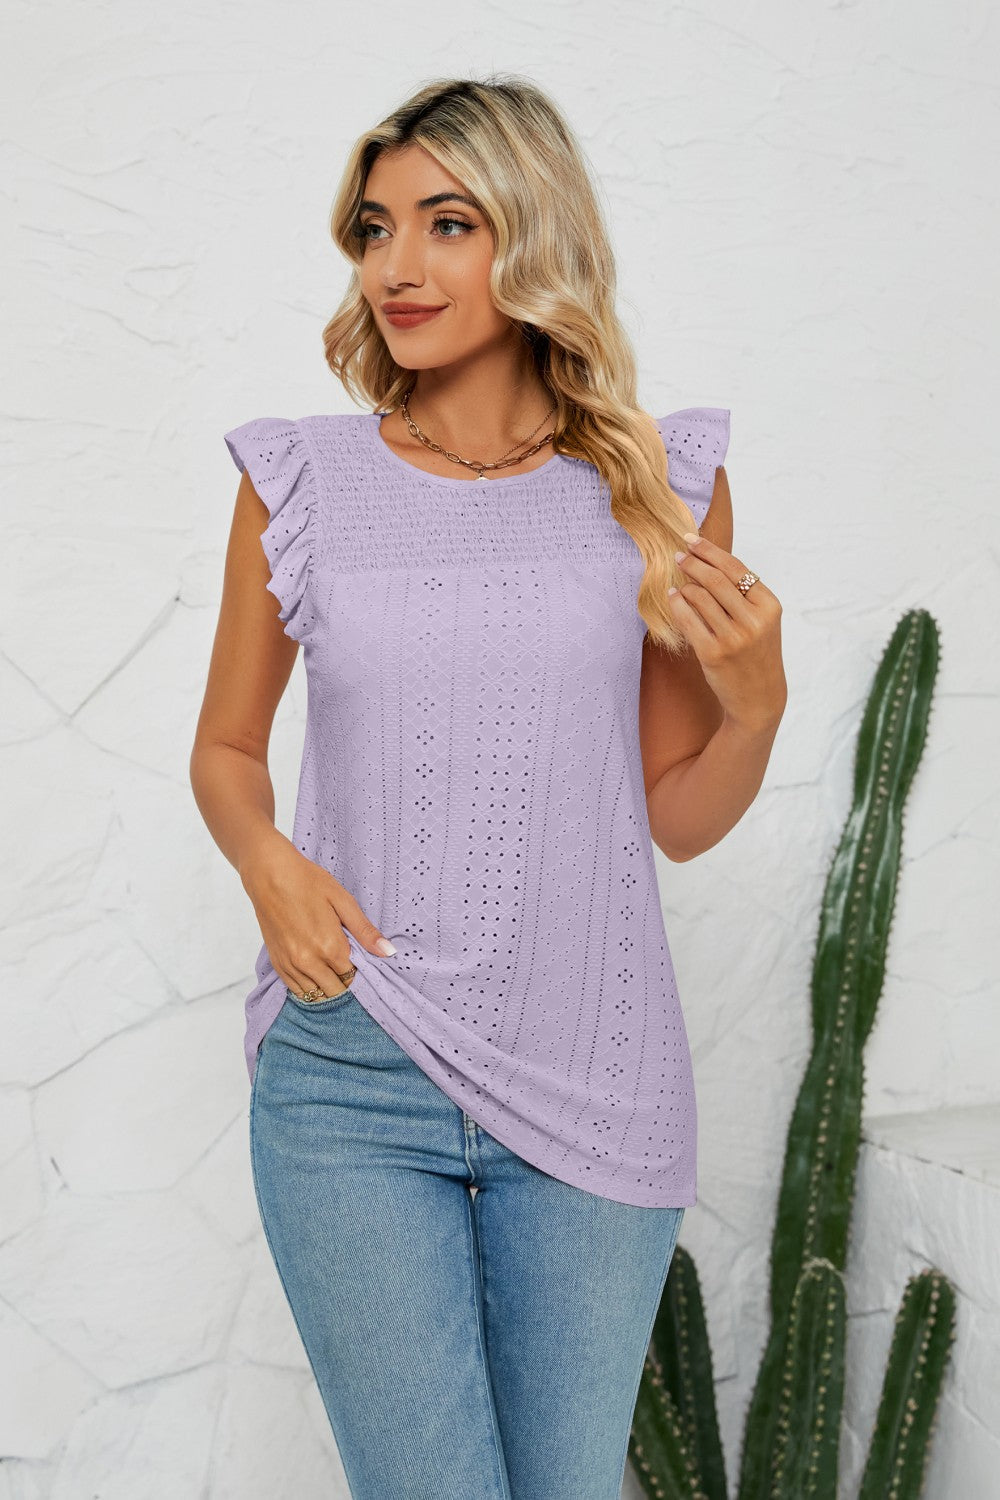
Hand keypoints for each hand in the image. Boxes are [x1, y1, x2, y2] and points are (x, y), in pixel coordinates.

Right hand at [240, 832, 396, 1000]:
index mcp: (330, 947)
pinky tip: (315, 975)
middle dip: (344, 982)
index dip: (359, 971)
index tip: (359, 960)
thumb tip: (389, 952)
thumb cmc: (307, 882)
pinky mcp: (277, 964)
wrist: (269, 874)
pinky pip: (297, 991)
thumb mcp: (342, 901)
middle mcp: (309, 962)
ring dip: (327, 987)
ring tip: (331, 970)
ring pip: (316, 995)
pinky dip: (309, 988)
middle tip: (346, 964)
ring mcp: (291, 965)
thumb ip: (365, 931)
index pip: (353, 977)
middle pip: (336, 990)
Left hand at [668, 530, 785, 732]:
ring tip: (678, 580)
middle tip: (678, 555)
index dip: (710, 551)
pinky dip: (677, 604)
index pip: (736, 568)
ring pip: (700, 597)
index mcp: (769, 607)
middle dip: (693, 562)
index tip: (692, 539)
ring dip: (684, 584)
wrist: (759, 698)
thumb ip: (743, 595)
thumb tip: (709, 561)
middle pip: (716, 579)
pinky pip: (689, 620)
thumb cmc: (757, 655)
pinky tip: (673, 597)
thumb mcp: (762, 622)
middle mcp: (754, 621)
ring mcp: (734, 638)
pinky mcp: (714, 653)